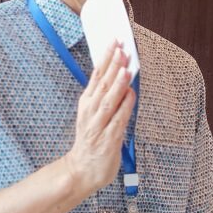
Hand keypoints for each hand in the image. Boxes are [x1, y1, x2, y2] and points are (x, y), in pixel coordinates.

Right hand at [65, 42, 135, 192]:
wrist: (80, 171)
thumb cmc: (90, 140)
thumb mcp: (92, 113)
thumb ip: (104, 96)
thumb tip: (121, 75)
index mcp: (86, 103)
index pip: (96, 75)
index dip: (106, 58)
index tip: (114, 42)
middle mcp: (90, 112)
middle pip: (102, 84)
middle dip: (113, 65)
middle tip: (122, 47)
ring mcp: (98, 126)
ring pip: (109, 100)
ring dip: (118, 83)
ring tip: (126, 67)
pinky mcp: (108, 140)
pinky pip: (118, 120)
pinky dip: (125, 106)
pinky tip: (131, 94)